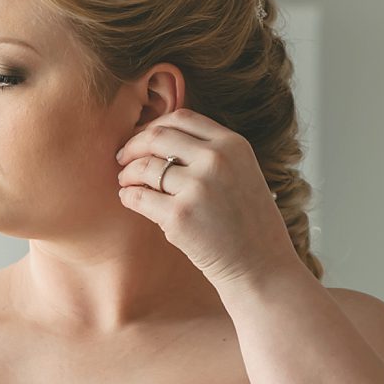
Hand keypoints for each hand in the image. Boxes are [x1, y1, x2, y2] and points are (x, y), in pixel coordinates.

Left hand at [114, 107, 304, 290]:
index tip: (142, 140)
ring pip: (143, 167)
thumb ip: (210, 152)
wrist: (261, 266)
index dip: (153, 127)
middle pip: (156, 137)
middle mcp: (216, 160)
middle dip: (133, 146)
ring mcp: (198, 187)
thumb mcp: (240, 172)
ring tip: (126, 182)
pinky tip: (130, 200)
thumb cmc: (246, 222)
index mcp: (233, 145)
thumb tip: (157, 136)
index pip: (181, 118)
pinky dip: (127, 196)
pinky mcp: (179, 216)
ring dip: (127, 174)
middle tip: (122, 159)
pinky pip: (138, 197)